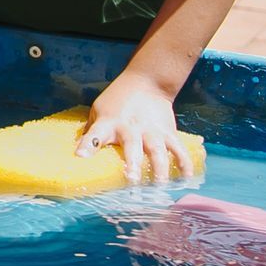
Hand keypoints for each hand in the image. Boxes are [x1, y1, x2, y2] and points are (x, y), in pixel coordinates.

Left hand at [77, 74, 195, 183]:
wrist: (146, 81)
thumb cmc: (117, 100)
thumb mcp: (98, 110)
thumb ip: (91, 131)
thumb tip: (79, 153)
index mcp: (108, 122)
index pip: (94, 134)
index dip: (87, 145)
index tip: (80, 156)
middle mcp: (130, 127)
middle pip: (132, 146)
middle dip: (133, 164)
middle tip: (132, 181)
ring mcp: (151, 129)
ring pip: (157, 150)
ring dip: (159, 168)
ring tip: (160, 184)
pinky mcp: (168, 131)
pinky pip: (178, 148)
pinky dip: (184, 162)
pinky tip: (186, 177)